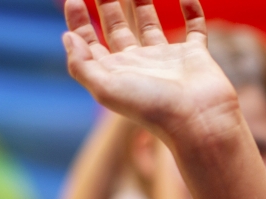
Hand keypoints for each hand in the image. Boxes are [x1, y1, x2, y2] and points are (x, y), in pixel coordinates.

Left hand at [62, 0, 239, 152]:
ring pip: (151, 25)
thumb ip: (81, 64)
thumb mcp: (106, 88)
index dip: (78, 22)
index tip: (73, 0)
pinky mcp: (195, 56)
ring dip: (142, 4)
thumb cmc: (152, 107)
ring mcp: (168, 59)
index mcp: (116, 73)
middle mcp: (140, 65)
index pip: (91, 44)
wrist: (198, 121)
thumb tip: (67, 37)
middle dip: (108, 6)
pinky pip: (194, 28)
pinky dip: (192, 11)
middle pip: (118, 29)